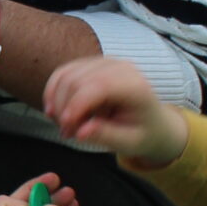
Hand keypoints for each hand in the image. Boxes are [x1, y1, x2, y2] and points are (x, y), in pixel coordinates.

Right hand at [44, 56, 188, 167]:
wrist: (153, 123)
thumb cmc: (142, 134)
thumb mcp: (130, 143)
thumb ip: (106, 136)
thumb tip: (81, 131)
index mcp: (135, 86)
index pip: (98, 86)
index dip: (76, 105)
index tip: (66, 127)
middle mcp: (120, 67)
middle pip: (77, 80)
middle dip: (64, 108)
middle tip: (67, 133)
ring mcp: (104, 62)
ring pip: (66, 74)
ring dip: (56, 101)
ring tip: (63, 125)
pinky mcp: (91, 64)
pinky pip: (63, 72)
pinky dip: (53, 91)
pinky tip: (54, 110)